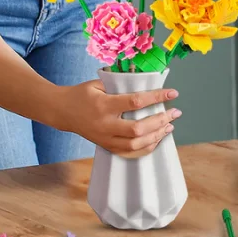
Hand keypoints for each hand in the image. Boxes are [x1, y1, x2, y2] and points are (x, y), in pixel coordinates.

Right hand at [59, 79, 181, 157]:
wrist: (62, 111)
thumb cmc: (82, 94)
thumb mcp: (97, 84)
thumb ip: (119, 85)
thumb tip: (145, 83)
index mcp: (104, 105)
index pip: (135, 102)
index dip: (156, 98)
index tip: (173, 93)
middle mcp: (105, 125)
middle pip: (138, 129)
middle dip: (160, 121)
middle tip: (175, 113)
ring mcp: (105, 138)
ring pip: (136, 144)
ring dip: (156, 135)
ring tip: (169, 126)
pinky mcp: (106, 146)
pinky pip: (130, 153)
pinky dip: (146, 148)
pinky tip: (157, 139)